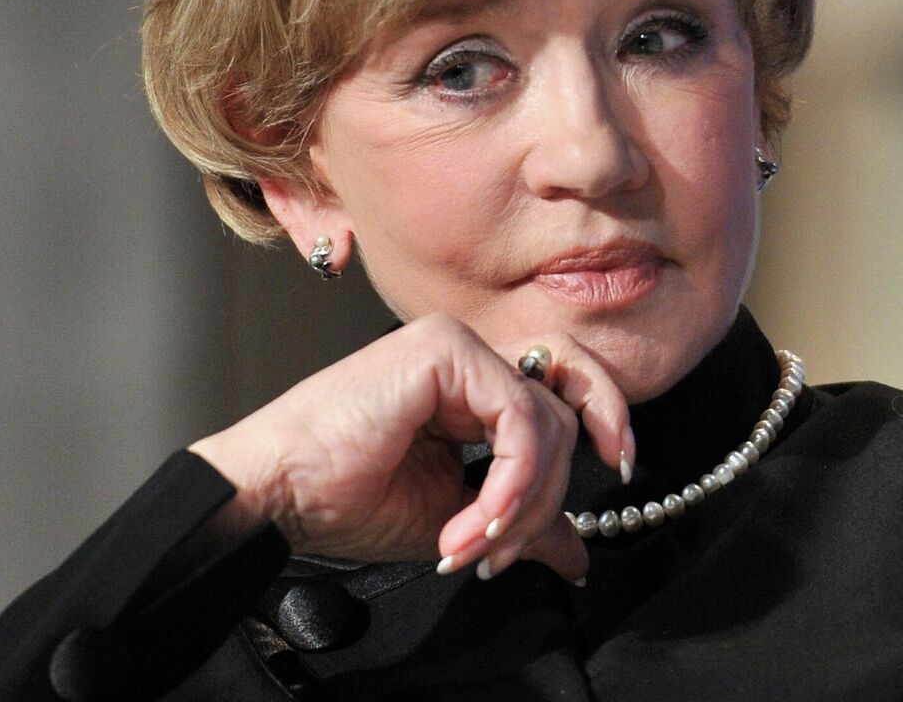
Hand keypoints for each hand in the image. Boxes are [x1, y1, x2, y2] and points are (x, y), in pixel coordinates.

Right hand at [189, 313, 631, 582]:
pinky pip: (520, 417)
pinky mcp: (446, 349)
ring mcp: (457, 347)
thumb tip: (577, 554)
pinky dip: (511, 481)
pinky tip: (473, 522)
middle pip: (564, 415)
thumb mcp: (455, 520)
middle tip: (506, 550)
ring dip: (521, 503)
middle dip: (548, 496)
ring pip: (548, 421)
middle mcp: (468, 360)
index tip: (621, 470)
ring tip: (472, 547)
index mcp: (469, 390)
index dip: (604, 422)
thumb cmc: (344, 498)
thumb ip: (519, 523)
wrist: (281, 492)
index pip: (563, 393)